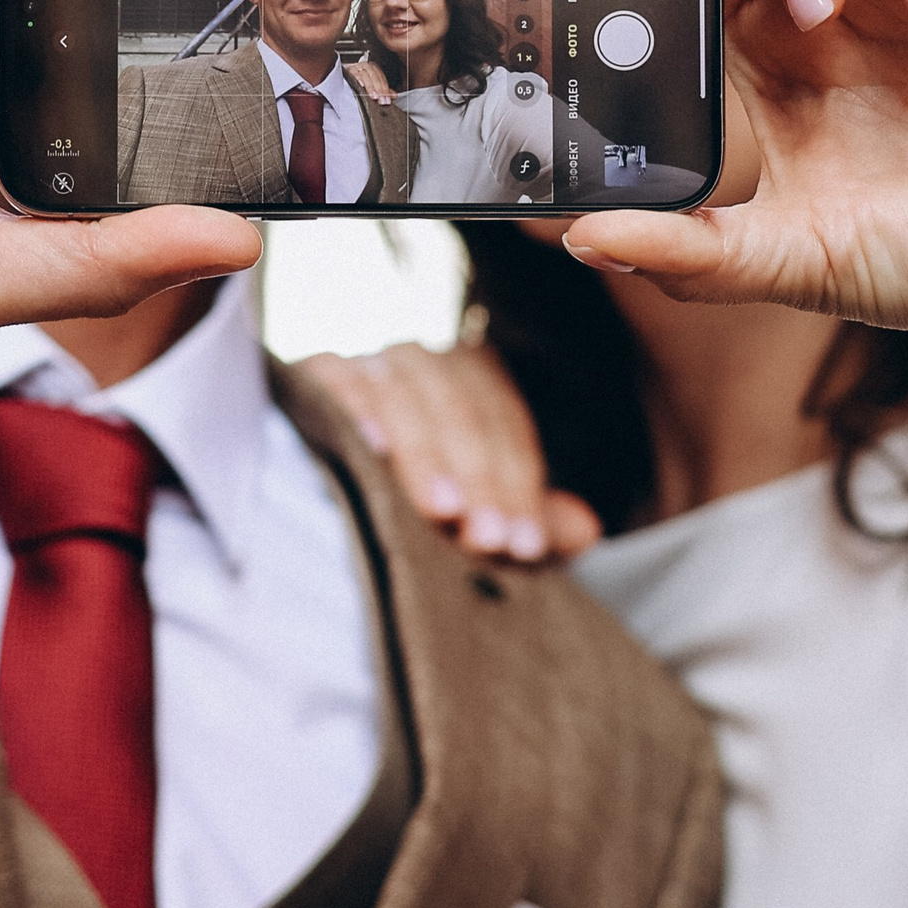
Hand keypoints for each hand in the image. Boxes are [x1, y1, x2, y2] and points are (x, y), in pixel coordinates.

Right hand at [298, 343, 600, 561]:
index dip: (519, 488)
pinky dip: (355, 407)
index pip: (507, 428)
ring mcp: (372, 361)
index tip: (522, 546)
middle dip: (480, 479)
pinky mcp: (320, 371)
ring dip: (426, 454)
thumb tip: (587, 530)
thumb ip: (538, 525)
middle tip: (486, 540)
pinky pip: (339, 379)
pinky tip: (371, 448)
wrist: (335, 496)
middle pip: (464, 411)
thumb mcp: (485, 521)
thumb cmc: (427, 510)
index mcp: (476, 379)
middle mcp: (427, 362)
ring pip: (410, 395)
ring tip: (441, 510)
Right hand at [345, 54, 394, 107]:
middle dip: (379, 90)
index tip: (388, 99)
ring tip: (374, 96)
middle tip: (381, 100)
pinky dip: (358, 79)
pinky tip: (361, 85)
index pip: (382, 78)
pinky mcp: (349, 69)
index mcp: (373, 68)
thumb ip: (383, 90)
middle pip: (375, 77)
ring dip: (370, 87)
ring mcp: (357, 67)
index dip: (385, 90)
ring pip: (366, 75)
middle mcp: (366, 66)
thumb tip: (393, 96)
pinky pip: (354, 73)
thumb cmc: (359, 80)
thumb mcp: (373, 85)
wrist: (343, 75)